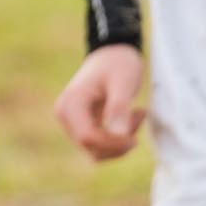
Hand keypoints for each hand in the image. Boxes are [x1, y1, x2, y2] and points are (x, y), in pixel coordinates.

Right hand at [52, 44, 146, 161]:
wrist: (113, 53)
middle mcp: (66, 116)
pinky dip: (118, 138)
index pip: (88, 138)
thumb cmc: (118, 63)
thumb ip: (119, 107)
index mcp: (71, 104)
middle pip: (91, 148)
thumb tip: (119, 135)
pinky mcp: (83, 126)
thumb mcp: (123, 81)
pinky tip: (131, 118)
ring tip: (137, 114)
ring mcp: (73, 123)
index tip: (135, 136)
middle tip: (139, 115)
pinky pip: (101, 145)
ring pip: (97, 151)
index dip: (113, 143)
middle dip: (119, 142)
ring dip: (120, 141)